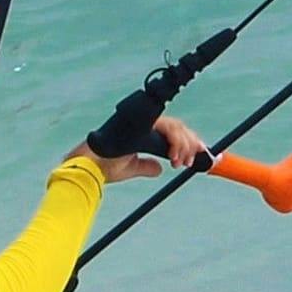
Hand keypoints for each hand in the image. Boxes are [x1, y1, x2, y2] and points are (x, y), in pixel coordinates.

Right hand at [85, 112, 204, 182]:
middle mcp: (142, 123)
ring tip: (184, 163)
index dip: (188, 142)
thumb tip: (159, 169)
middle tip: (202, 158)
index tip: (203, 154)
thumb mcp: (131, 168)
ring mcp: (141, 122)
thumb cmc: (103, 167)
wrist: (88, 168)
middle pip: (177, 127)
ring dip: (185, 145)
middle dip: (193, 142)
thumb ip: (146, 166)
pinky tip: (176, 158)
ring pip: (175, 127)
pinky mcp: (141, 126)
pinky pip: (167, 129)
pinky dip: (177, 143)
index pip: (171, 132)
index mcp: (141, 131)